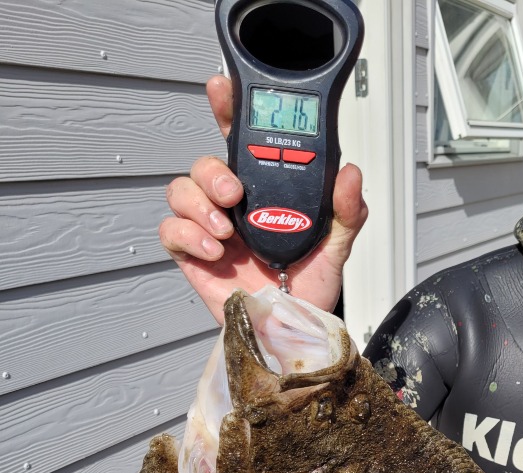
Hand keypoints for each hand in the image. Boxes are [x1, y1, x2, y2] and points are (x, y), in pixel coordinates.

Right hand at [159, 75, 368, 323]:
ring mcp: (209, 229)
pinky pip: (171, 232)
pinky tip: (216, 253)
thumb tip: (349, 173)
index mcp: (263, 191)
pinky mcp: (192, 257)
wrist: (292, 331)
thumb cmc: (310, 288)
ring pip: (180, 191)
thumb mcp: (337, 248)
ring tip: (225, 233)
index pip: (240, 142)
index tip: (221, 90)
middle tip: (233, 194)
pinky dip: (188, 236)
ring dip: (198, 205)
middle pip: (203, 164)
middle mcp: (232, 205)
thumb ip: (346, 212)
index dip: (227, 111)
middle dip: (212, 172)